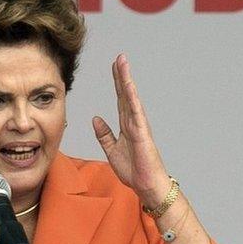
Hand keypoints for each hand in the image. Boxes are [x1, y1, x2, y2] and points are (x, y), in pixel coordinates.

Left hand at [92, 54, 170, 205]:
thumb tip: (95, 119)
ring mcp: (139, 125)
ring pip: (131, 98)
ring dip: (127, 80)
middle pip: (125, 94)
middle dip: (122, 75)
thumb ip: (104, 135)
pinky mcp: (142, 133)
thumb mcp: (111, 150)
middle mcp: (133, 121)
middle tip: (119, 57)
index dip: (117, 83)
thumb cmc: (134, 169)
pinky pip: (135, 112)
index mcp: (126, 125)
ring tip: (123, 63)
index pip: (120, 99)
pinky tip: (128, 86)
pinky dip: (131, 98)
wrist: (146, 185)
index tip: (114, 67)